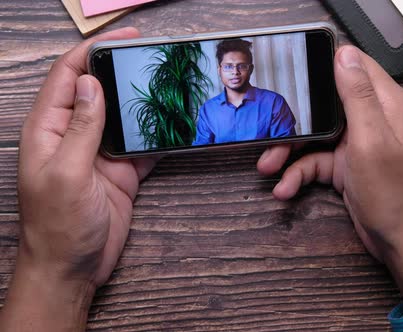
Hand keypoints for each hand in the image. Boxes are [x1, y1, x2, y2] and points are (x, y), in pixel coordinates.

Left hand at [0, 28, 157, 330]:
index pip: (68, 77)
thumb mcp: (68, 173)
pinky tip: (175, 126)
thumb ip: (81, 128)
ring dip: (142, 102)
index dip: (92, 51)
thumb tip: (92, 84)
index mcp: (49, 130)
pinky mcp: (121, 171)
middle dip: (121, 71)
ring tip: (169, 86)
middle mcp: (73, 136)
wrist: (72, 268)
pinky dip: (157, 135)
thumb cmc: (59, 226)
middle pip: (97, 91)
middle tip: (153, 58)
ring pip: (122, 116)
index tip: (123, 39)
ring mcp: (99, 153)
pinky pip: (141, 145)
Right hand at [258, 46, 402, 312]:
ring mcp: (360, 144)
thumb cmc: (397, 196)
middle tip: (271, 130)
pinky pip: (318, 162)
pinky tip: (286, 187)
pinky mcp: (349, 166)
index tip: (295, 71)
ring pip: (316, 135)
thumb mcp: (372, 140)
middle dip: (296, 118)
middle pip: (326, 104)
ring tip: (269, 166)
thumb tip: (345, 54)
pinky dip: (299, 174)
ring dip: (290, 151)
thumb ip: (358, 95)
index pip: (356, 66)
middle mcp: (373, 120)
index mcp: (387, 104)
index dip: (326, 65)